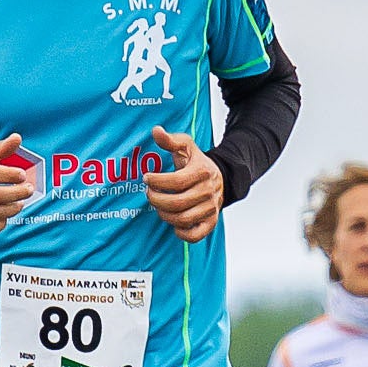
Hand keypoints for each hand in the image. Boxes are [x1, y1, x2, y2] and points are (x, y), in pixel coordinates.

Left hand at [143, 127, 223, 242]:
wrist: (221, 178)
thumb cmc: (197, 162)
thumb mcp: (186, 147)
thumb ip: (170, 140)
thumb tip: (156, 130)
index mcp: (202, 172)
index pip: (176, 182)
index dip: (157, 181)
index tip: (146, 178)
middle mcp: (208, 192)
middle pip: (177, 203)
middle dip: (156, 200)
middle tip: (149, 193)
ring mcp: (210, 209)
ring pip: (182, 219)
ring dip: (164, 214)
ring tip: (158, 205)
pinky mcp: (211, 222)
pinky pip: (195, 235)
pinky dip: (181, 233)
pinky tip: (173, 222)